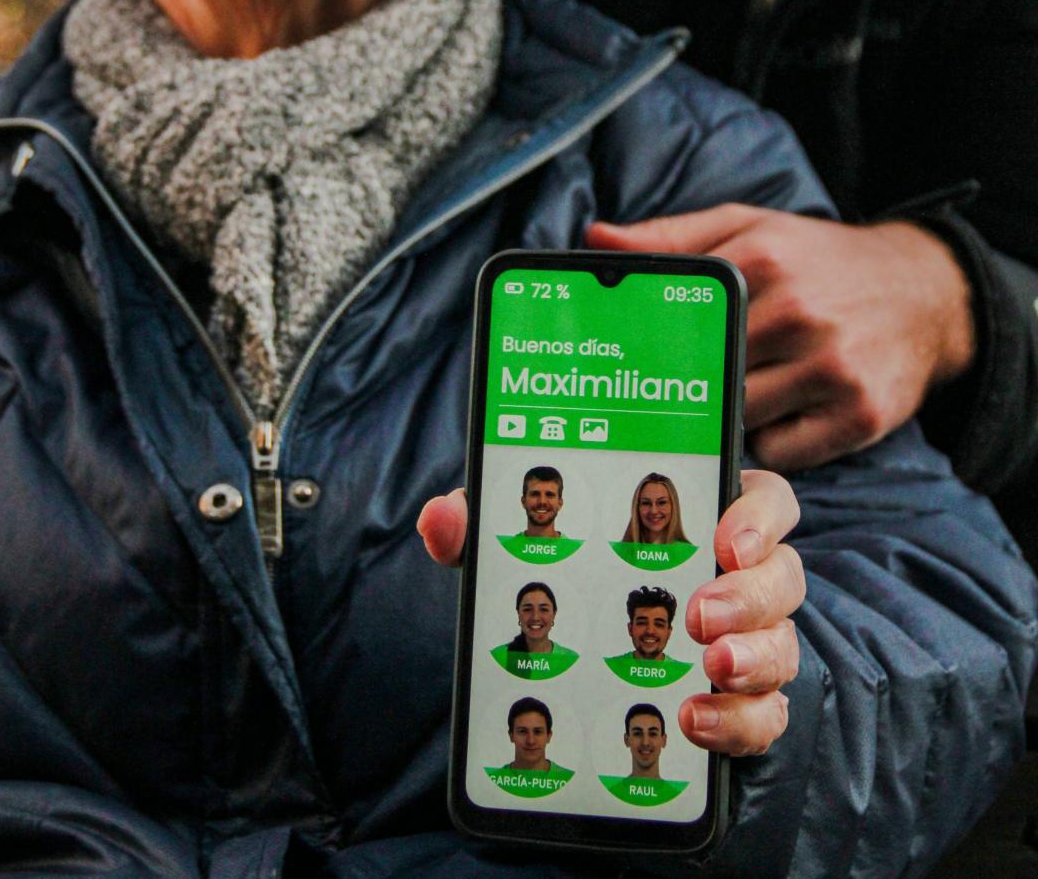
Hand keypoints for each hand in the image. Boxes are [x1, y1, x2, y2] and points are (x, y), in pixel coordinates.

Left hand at [419, 469, 802, 756]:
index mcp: (704, 520)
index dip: (757, 516)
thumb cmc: (562, 577)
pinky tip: (697, 722)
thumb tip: (441, 519)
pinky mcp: (741, 703)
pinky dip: (740, 722)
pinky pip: (765, 715)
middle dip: (748, 596)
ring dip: (753, 660)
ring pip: (782, 645)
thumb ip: (482, 525)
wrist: (568, 670)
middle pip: (781, 575)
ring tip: (706, 671)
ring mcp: (749, 643)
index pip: (765, 501)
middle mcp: (739, 579)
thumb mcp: (519, 547)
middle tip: (699, 616)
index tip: (724, 538)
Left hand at [587, 208, 973, 470]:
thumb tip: (596, 241)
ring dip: (734, 414)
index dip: (650, 346)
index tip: (626, 363)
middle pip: (706, 374)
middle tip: (678, 388)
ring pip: (741, 417)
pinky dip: (775, 439)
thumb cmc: (815, 260)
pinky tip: (789, 409)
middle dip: (690, 385)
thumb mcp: (748, 228)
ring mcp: (834, 366)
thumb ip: (670, 238)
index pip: (678, 319)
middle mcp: (799, 313)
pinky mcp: (861, 415)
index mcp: (762, 260)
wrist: (924, 291)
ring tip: (750, 385)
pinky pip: (782, 451)